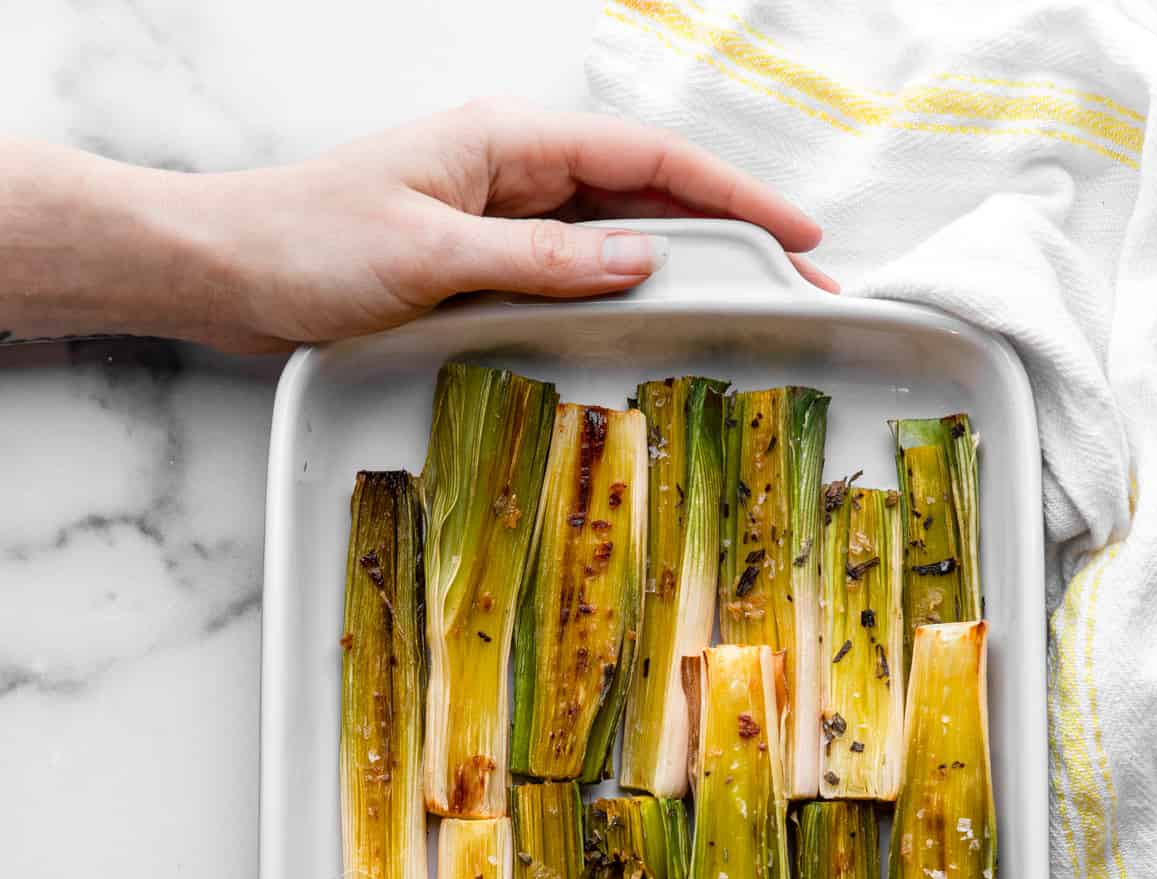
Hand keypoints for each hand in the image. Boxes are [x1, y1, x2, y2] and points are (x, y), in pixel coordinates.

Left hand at [191, 97, 834, 349]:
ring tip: (747, 314)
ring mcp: (500, 219)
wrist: (228, 271)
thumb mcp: (431, 254)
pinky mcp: (481, 265)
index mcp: (508, 142)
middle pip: (648, 199)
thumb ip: (539, 259)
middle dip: (728, 239)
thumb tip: (643, 261)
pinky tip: (657, 326)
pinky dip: (621, 297)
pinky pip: (572, 275)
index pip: (648, 160)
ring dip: (683, 273)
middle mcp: (514, 173)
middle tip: (796, 291)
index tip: (796, 236)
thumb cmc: (308, 243)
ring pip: (616, 240)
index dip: (732, 195)